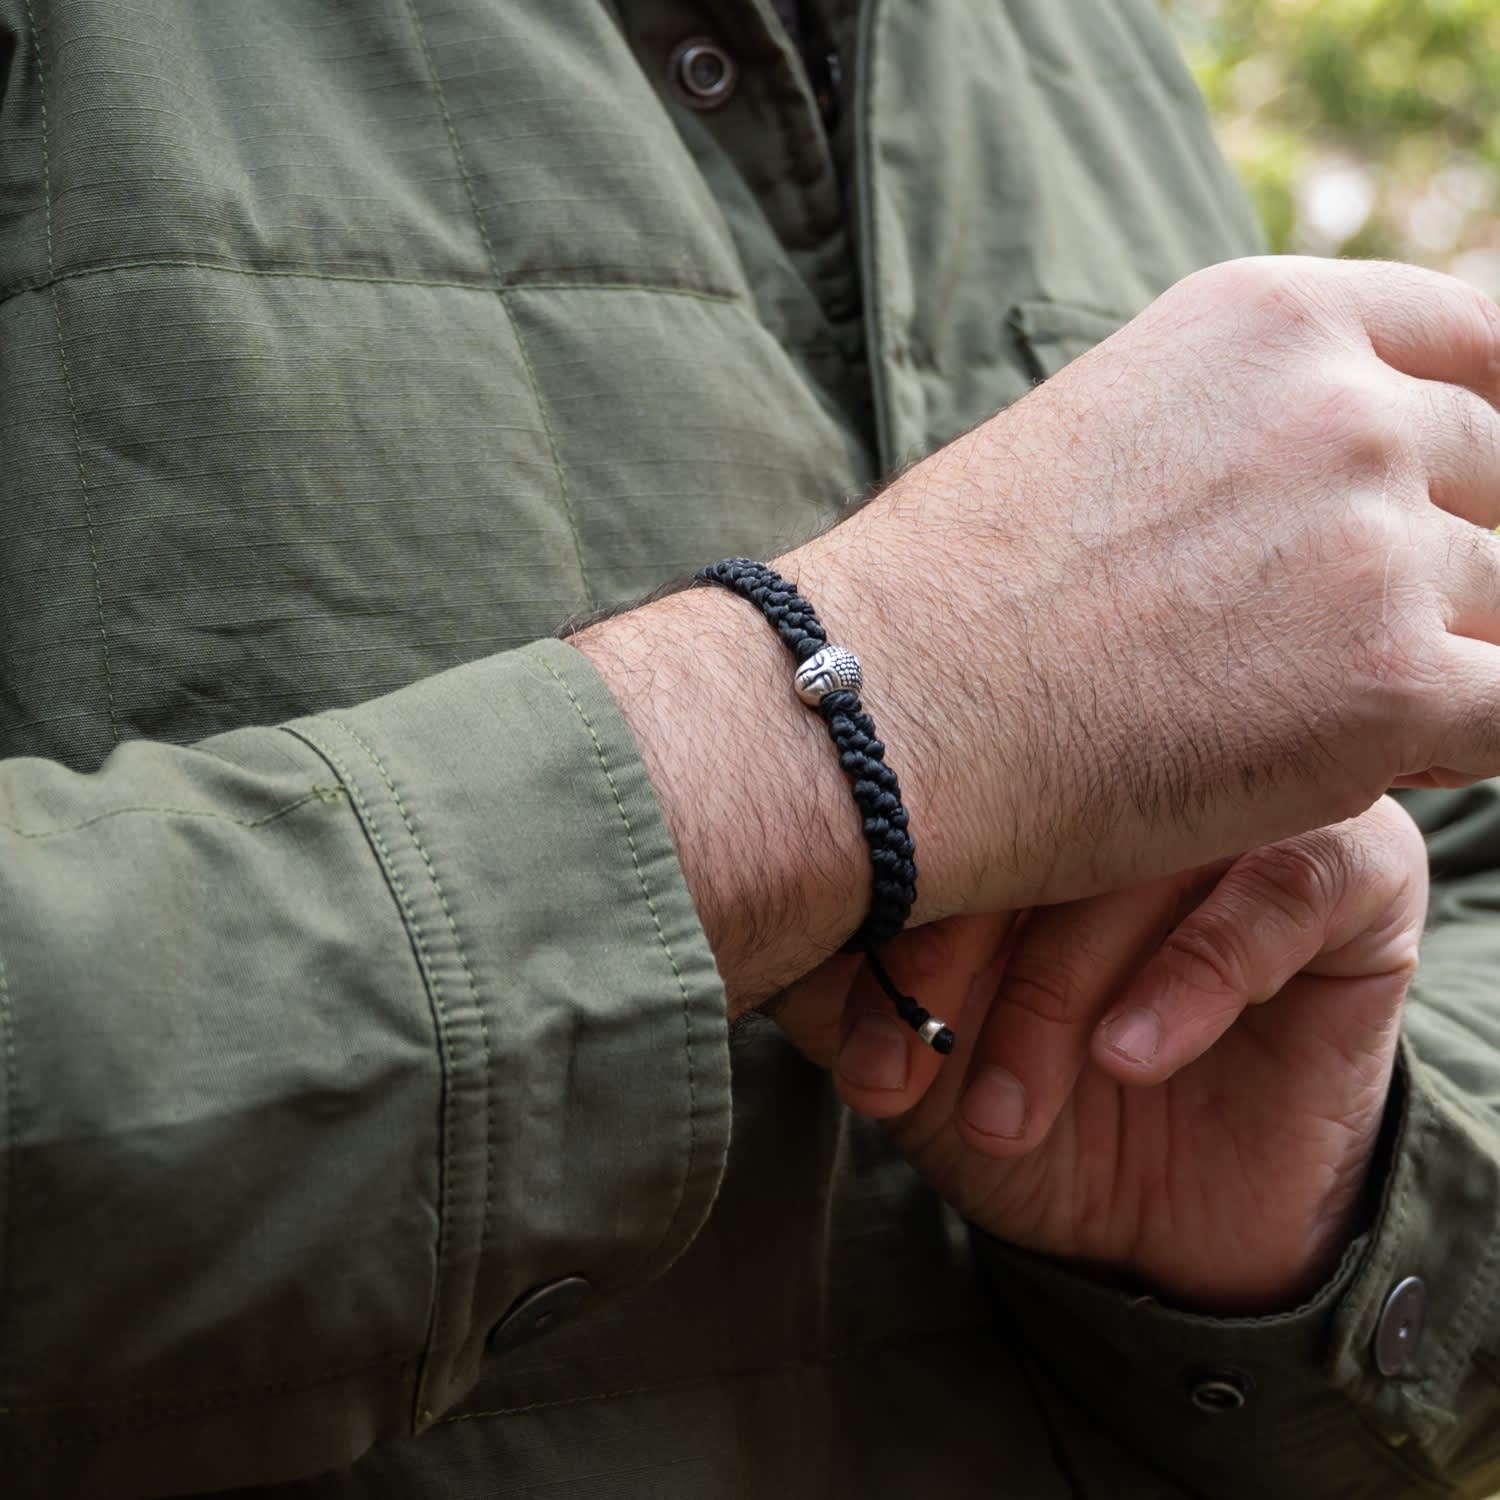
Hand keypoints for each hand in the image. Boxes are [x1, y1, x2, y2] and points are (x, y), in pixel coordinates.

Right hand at [578, 256, 1499, 1007]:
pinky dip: (1459, 739)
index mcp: (1269, 319)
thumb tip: (1323, 491)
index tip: (1463, 494)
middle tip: (1352, 633)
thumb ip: (1239, 435)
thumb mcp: (1103, 439)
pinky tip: (1377, 758)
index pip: (1477, 344)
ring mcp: (1374, 541)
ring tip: (1317, 708)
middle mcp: (1343, 405)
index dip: (1484, 427)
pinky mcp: (1390, 684)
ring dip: (1436, 655)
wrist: (878, 711)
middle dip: (1450, 556)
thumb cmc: (945, 596)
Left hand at [774, 797, 1427, 1311]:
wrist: (1165, 1216)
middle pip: (1037, 805)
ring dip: (1055, 988)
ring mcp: (1246, 807)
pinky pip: (1282, 888)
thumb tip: (739, 906)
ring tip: (1003, 1109)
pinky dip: (1192, 973)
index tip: (841, 1031)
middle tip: (908, 1063)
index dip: (886, 900)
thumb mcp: (912, 1041)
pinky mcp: (1356, 875)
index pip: (944, 786)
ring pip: (1143, 848)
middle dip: (955, 945)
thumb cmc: (1024, 1099)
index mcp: (1029, 777)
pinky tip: (1128, 1055)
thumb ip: (832, 970)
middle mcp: (1133, 769)